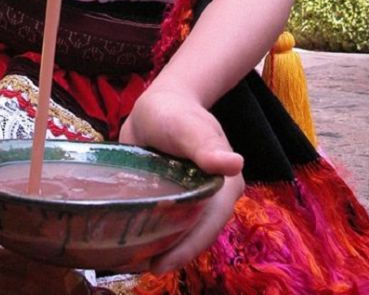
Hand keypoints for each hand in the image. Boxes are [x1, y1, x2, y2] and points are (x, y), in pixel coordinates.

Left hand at [119, 86, 244, 273]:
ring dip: (164, 247)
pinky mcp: (175, 198)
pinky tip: (135, 243)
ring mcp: (194, 199)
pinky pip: (169, 221)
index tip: (159, 264)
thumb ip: (206, 145)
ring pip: (182, 231)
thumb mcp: (189, 126)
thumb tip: (234, 163)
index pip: (209, 224)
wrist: (160, 103)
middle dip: (174, 253)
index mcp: (225, 184)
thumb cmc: (176, 112)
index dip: (187, 247)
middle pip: (196, 233)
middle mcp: (213, 197)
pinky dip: (155, 233)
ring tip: (135, 260)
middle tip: (142, 266)